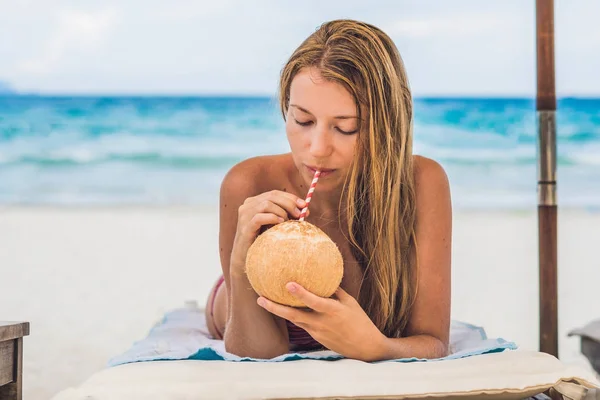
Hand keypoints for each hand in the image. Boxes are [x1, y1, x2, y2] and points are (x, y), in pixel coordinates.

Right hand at [229, 190, 307, 275]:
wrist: (247, 258)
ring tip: (287, 222)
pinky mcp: (244, 227)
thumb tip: (305, 209)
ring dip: (281, 212)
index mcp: (254, 202)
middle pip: (271, 196)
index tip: (304, 205)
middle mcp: (247, 205)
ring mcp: (244, 215)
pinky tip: (280, 223)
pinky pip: (259, 217)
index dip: (290, 197)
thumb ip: (287, 215)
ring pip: (266, 204)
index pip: (275, 193)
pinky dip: (272, 218)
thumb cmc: (263, 240)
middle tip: (300, 214)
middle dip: (289, 204)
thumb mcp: (275, 224)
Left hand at [257, 282, 386, 361]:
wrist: (364, 348)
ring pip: (294, 320)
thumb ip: (335, 291)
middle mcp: (322, 322)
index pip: (314, 302)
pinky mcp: (315, 337)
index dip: (301, 294)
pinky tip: (284, 309)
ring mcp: (317, 332)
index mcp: (333, 311)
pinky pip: (301, 324)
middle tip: (260, 299)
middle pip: (294, 316)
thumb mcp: (350, 302)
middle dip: (275, 307)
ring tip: (263, 300)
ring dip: (279, 311)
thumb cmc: (360, 321)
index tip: (288, 284)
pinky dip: (292, 316)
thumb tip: (322, 276)